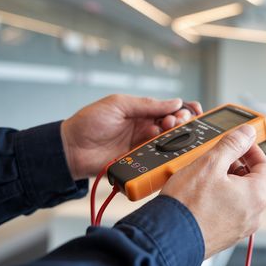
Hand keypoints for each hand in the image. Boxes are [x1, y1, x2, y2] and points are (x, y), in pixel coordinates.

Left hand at [61, 94, 202, 178]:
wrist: (71, 148)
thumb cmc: (90, 121)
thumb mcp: (118, 104)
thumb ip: (147, 104)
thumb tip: (176, 102)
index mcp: (142, 112)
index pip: (170, 109)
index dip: (184, 109)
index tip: (195, 110)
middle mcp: (146, 129)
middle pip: (174, 127)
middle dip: (181, 122)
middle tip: (175, 121)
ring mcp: (143, 146)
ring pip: (168, 143)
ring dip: (174, 138)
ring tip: (168, 132)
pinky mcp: (139, 162)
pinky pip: (157, 160)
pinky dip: (165, 156)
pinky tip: (167, 151)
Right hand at [160, 125, 265, 258]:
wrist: (168, 238)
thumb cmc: (187, 206)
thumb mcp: (209, 164)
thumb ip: (232, 144)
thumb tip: (247, 133)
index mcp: (255, 196)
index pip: (265, 166)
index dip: (252, 151)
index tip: (240, 143)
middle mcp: (252, 215)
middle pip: (252, 182)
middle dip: (236, 166)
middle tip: (217, 159)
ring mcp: (239, 228)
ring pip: (240, 197)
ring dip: (227, 183)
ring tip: (205, 177)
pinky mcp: (225, 236)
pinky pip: (229, 212)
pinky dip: (220, 200)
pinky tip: (200, 196)